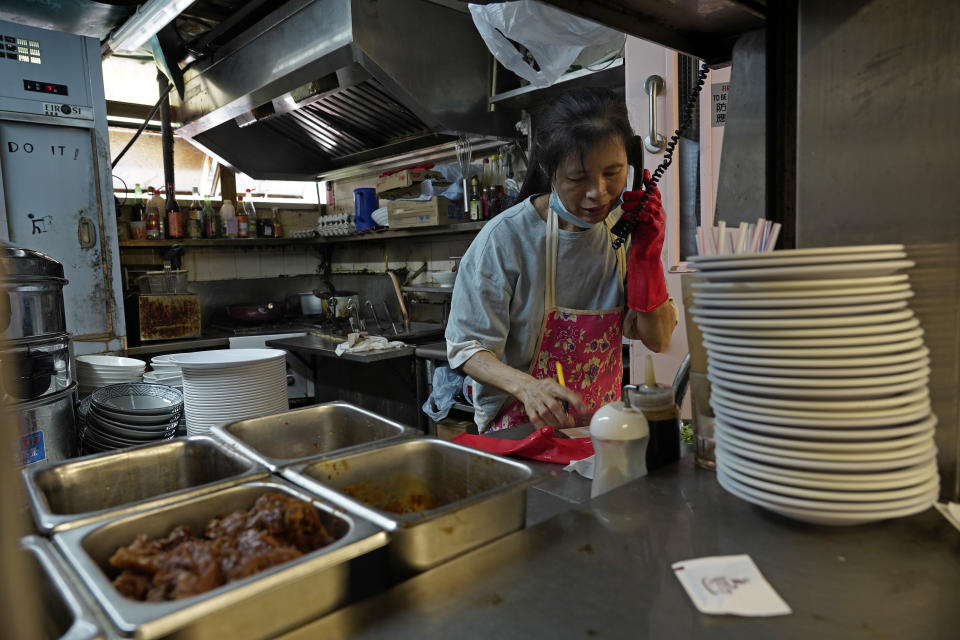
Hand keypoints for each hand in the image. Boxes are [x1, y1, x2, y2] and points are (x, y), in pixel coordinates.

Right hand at [515, 375, 586, 428]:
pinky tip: (551, 429)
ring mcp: (535, 402)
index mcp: (552, 386)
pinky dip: (545, 427)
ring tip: (562, 426)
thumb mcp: (556, 386)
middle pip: (554, 406)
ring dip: (556, 423)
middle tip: (571, 423)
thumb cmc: (545, 388)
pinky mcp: (529, 410)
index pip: (565, 393)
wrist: (526, 387)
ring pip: (545, 414)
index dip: (575, 402)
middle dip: (564, 418)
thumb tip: (581, 404)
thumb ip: (567, 393)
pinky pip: (537, 421)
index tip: (583, 411)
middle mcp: (543, 393)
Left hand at [624, 170, 667, 312]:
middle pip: (651, 196)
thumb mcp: (637, 218)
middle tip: (625, 196)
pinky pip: (647, 217)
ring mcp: (660, 220)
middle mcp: (660, 212)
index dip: (650, 181)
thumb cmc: (641, 236)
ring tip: (624, 207)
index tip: (645, 172)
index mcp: (656, 208)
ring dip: (634, 205)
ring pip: (649, 205)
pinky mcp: (655, 228)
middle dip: (636, 194)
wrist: (644, 254)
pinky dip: (637, 215)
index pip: (654, 192)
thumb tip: (628, 197)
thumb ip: (636, 207)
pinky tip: (628, 217)